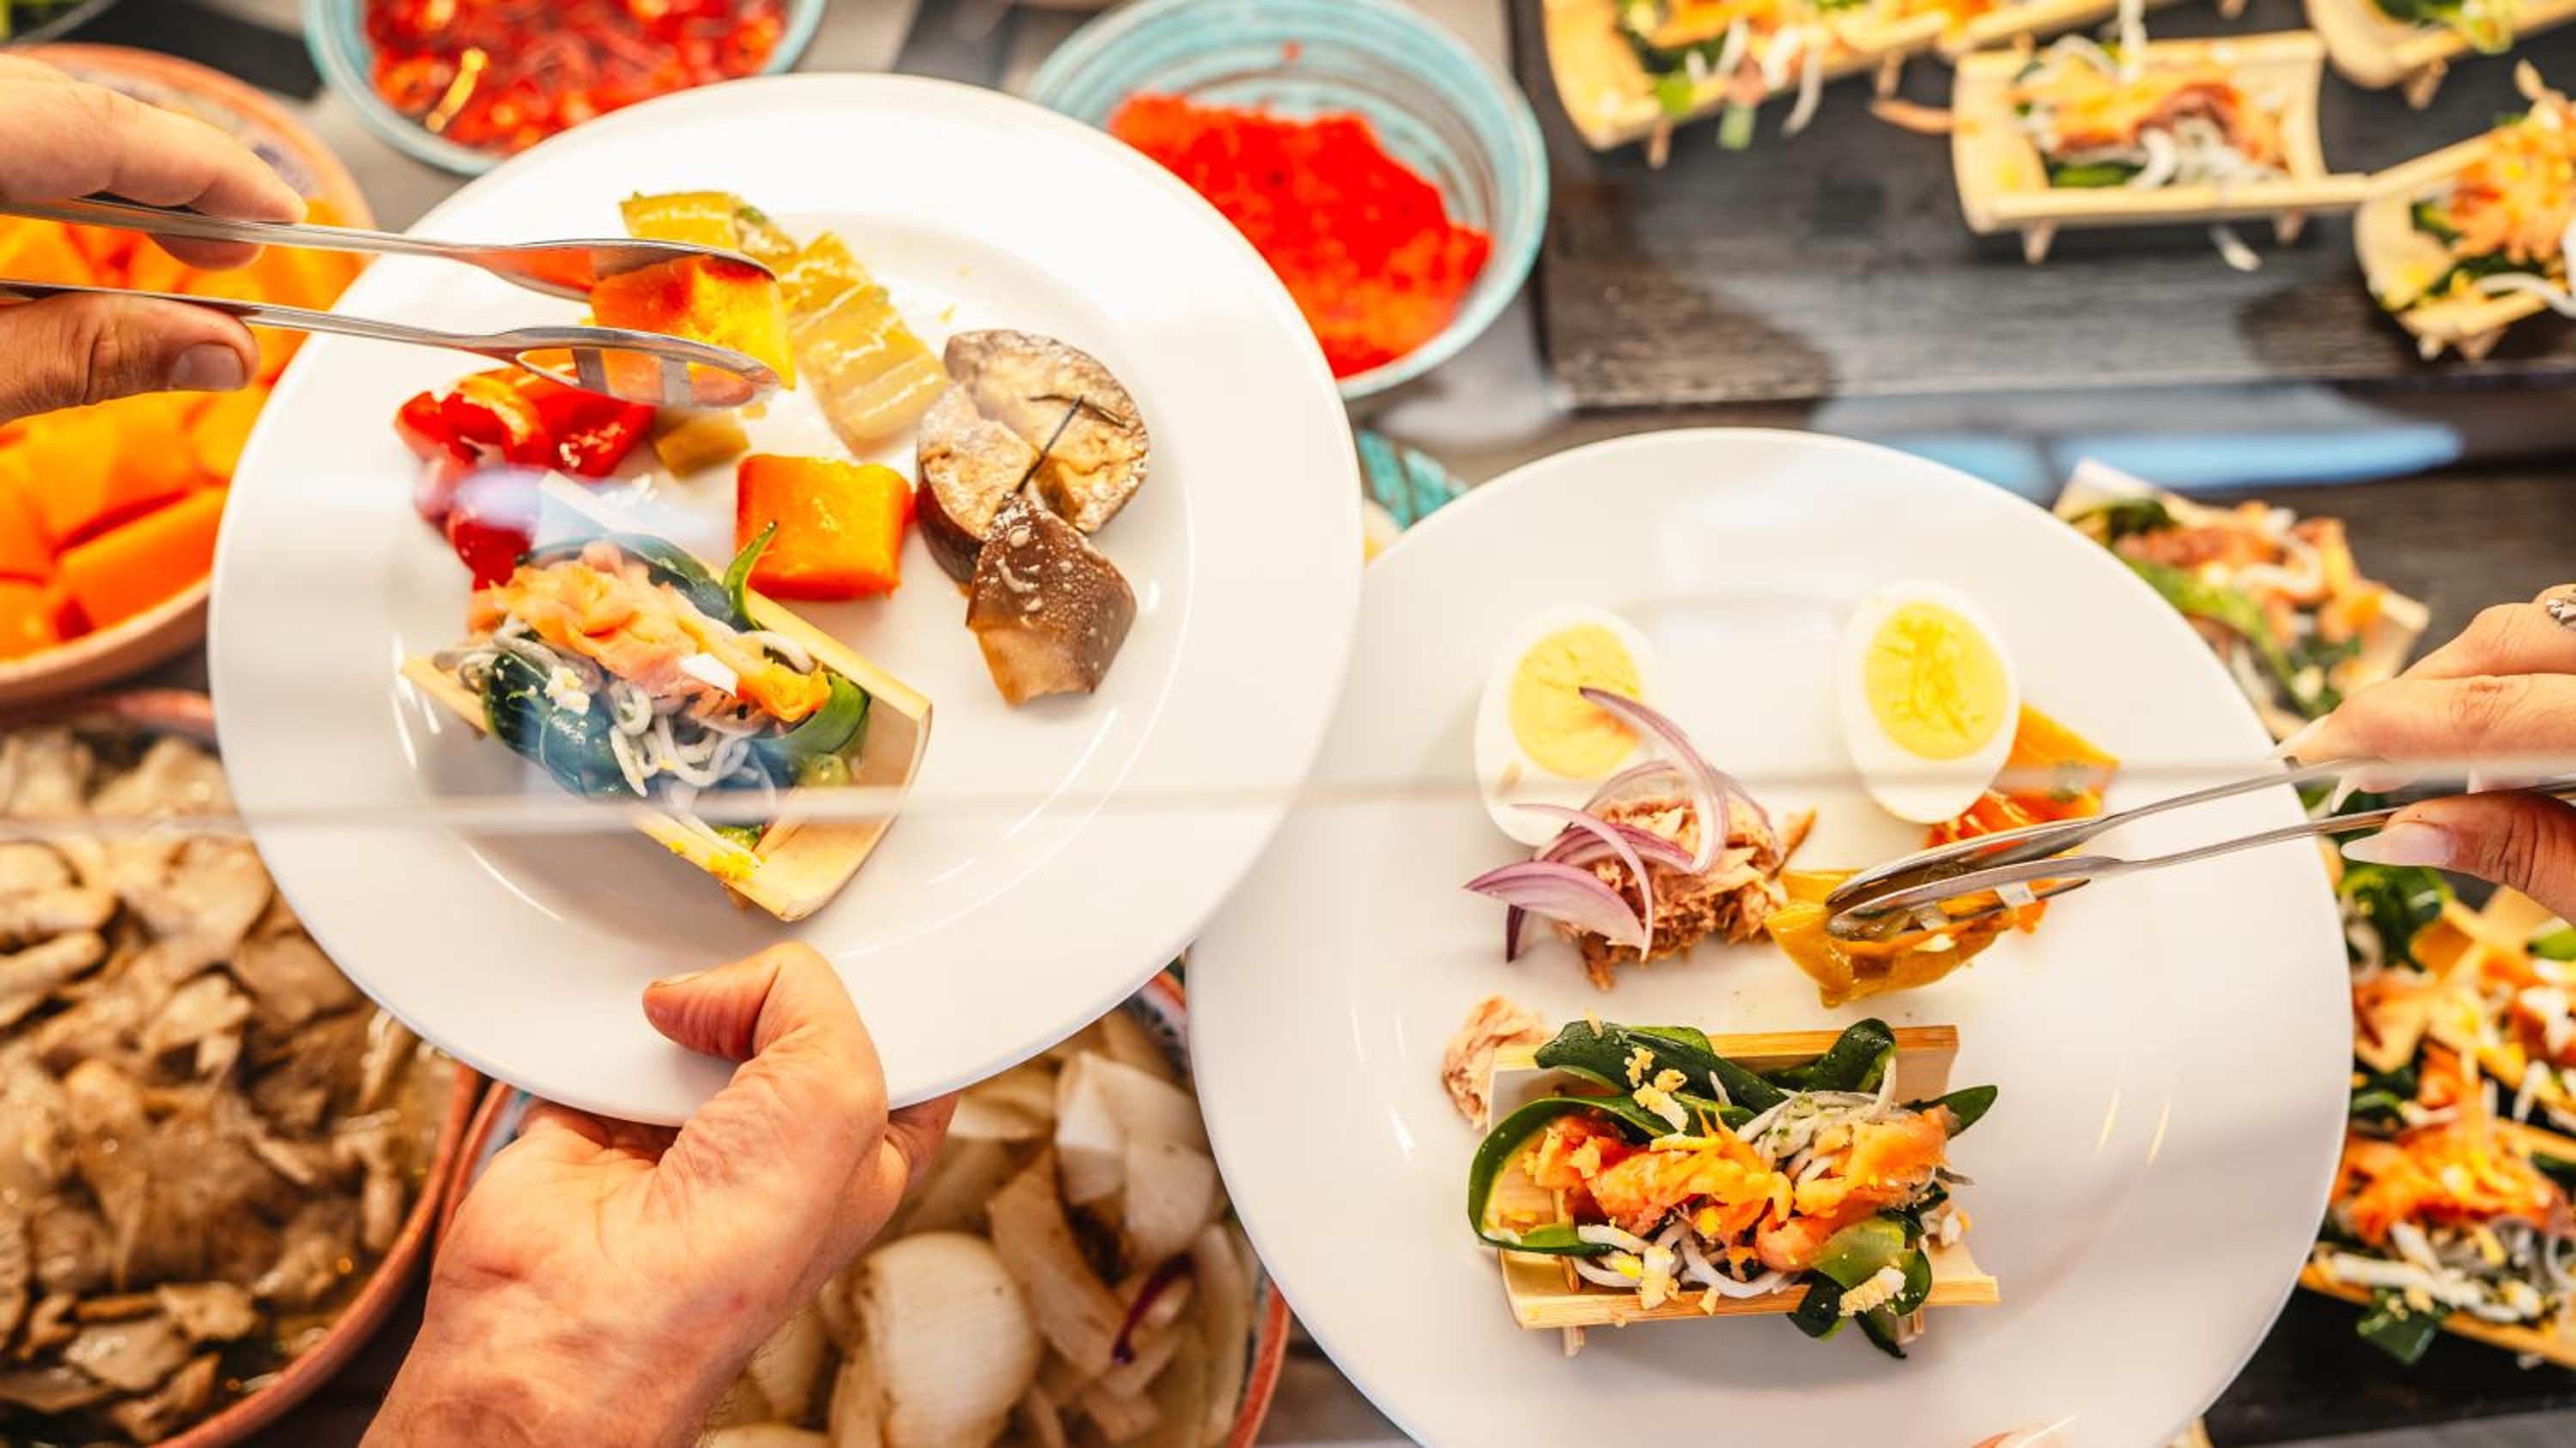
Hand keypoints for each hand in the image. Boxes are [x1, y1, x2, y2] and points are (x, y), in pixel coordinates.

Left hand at [0, 55, 303, 423]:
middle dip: (168, 177)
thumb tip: (217, 351)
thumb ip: (82, 354)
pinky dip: (38, 171)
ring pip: (26, 114)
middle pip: (67, 110)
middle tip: (240, 249)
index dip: (209, 167)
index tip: (282, 211)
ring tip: (176, 242)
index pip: (101, 128)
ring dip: (107, 177)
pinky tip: (70, 217)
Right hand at [367, 944, 953, 1446]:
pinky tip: (620, 1038)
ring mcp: (688, 1130)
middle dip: (766, 988)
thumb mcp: (836, 1090)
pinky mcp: (602, 1120)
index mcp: (860, 1148)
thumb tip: (713, 986)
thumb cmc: (730, 1257)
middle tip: (748, 989)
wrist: (583, 1313)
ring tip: (679, 1024)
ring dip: (681, 1006)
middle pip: (788, 1015)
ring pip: (696, 1017)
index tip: (853, 952)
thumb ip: (808, 996)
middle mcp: (778, 1141)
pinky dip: (601, 1028)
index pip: (891, 1046)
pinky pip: (604, 1039)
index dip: (873, 996)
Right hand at [2290, 585, 2575, 919]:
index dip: (2386, 728)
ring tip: (2440, 760)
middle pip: (2504, 639)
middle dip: (2416, 695)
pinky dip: (2526, 674)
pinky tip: (2516, 739)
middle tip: (2358, 761)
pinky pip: (2573, 632)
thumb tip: (2402, 833)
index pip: (2488, 709)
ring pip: (2541, 620)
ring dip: (2472, 681)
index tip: (2318, 753)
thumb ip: (2524, 852)